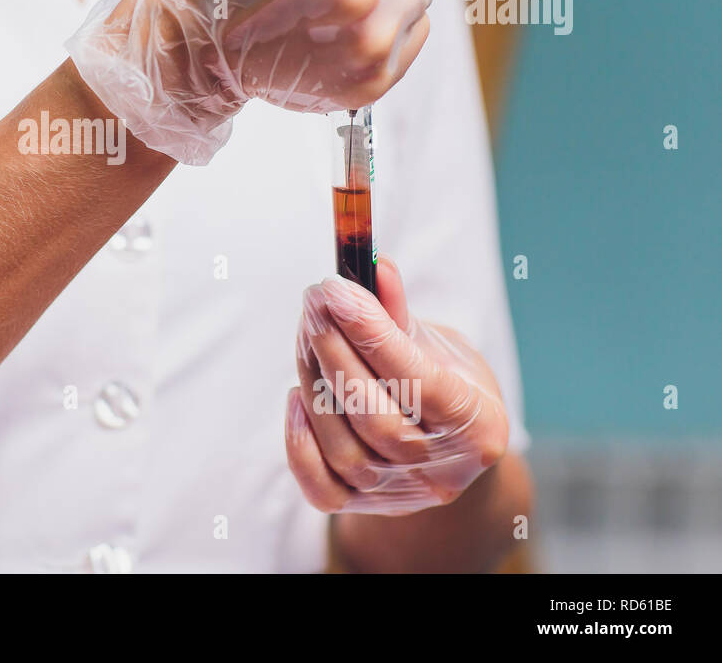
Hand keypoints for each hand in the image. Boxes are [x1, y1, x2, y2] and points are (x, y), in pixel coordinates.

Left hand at [285, 256, 509, 515]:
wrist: (445, 450)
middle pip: (375, 417)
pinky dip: (299, 442)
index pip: (417, 380)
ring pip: (343, 448)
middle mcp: (443, 470)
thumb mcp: (438, 346)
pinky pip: (320, 488)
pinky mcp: (363, 507)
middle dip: (335, 352)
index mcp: (477, 425)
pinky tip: (295, 395)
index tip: (336, 289)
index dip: (371, 333)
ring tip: (307, 332)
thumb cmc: (442, 384)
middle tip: (314, 301)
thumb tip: (373, 266)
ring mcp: (402, 495)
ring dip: (314, 383)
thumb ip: (400, 315)